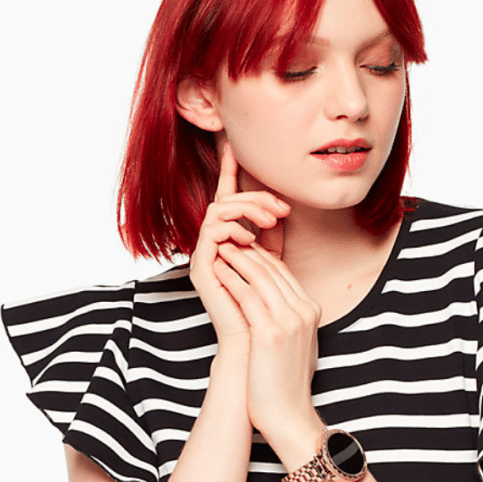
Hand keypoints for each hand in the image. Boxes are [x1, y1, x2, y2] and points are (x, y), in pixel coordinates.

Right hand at [189, 143, 290, 347]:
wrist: (256, 335)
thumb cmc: (266, 299)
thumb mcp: (274, 257)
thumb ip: (271, 232)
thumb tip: (279, 205)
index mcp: (229, 235)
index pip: (226, 196)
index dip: (228, 170)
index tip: (233, 146)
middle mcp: (213, 240)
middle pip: (226, 199)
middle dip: (255, 197)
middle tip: (282, 210)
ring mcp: (205, 251)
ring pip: (219, 210)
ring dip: (248, 209)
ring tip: (272, 221)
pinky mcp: (200, 266)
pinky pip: (212, 231)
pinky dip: (234, 228)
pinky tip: (253, 239)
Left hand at [213, 226, 322, 437]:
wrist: (288, 414)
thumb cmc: (286, 381)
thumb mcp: (298, 341)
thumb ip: (290, 315)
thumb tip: (275, 299)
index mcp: (312, 310)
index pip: (284, 272)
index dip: (261, 256)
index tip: (242, 248)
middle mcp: (305, 311)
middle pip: (274, 269)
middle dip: (250, 250)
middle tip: (229, 238)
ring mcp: (290, 320)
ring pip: (261, 276)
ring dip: (239, 257)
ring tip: (221, 245)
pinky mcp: (270, 332)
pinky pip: (247, 294)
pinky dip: (232, 277)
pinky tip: (218, 268)